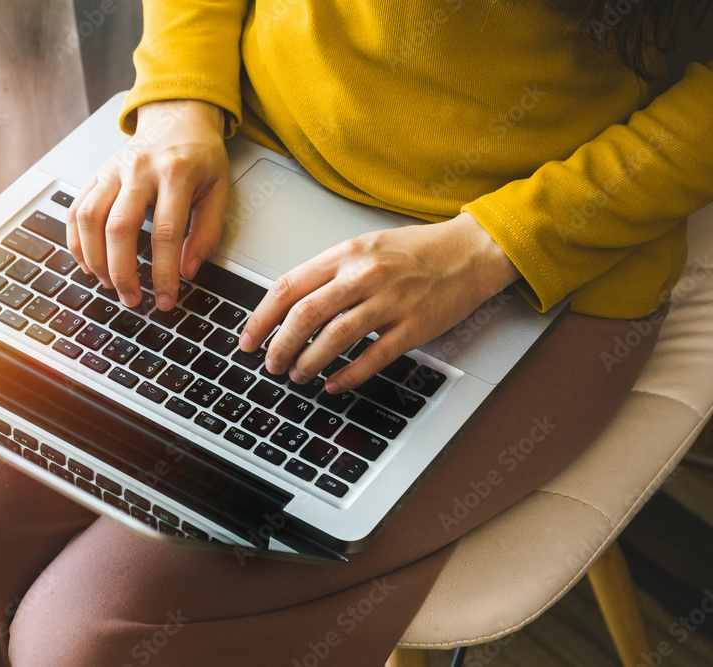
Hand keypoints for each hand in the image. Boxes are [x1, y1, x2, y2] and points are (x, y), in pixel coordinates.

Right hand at [66, 99, 229, 309]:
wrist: (177, 117)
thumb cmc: (200, 156)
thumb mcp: (218, 191)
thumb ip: (207, 232)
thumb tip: (187, 270)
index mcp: (176, 173)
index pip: (165, 232)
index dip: (164, 272)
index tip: (166, 299)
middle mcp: (139, 170)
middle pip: (119, 228)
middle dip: (122, 272)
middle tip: (132, 299)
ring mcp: (113, 170)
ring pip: (89, 219)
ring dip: (95, 260)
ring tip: (109, 284)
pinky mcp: (96, 174)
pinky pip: (75, 210)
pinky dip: (76, 242)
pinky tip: (88, 263)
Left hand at [238, 212, 520, 391]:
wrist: (468, 252)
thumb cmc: (414, 251)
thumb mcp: (363, 248)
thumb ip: (327, 272)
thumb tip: (287, 305)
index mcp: (345, 254)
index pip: (288, 287)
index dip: (262, 317)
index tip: (249, 339)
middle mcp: (364, 275)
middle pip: (306, 314)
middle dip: (280, 345)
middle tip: (271, 363)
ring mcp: (390, 301)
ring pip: (335, 337)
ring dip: (309, 361)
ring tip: (298, 374)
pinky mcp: (414, 326)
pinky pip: (373, 356)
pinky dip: (349, 375)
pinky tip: (334, 384)